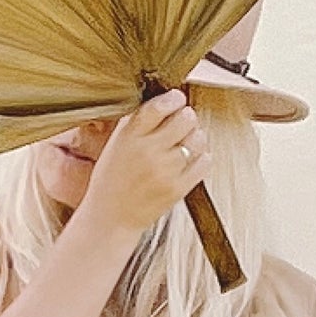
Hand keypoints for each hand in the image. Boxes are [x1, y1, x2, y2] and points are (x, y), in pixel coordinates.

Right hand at [74, 89, 210, 240]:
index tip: (176, 98)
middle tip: (182, 121)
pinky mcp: (178, 188)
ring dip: (195, 136)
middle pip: (185, 118)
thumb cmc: (111, 179)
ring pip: (198, 139)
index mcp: (130, 137)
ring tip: (185, 142)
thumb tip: (162, 99)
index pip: (159, 106)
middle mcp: (149, 151)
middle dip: (186, 116)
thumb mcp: (115, 143)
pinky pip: (204, 162)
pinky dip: (201, 157)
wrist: (111, 218)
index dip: (173, 98)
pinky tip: (190, 159)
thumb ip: (136, 122)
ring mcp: (166, 171)